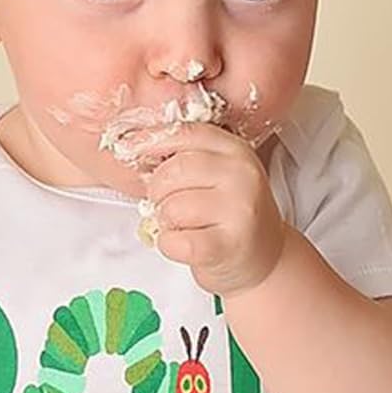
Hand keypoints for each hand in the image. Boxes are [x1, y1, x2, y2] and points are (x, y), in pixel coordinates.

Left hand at [131, 120, 287, 297]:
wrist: (264, 259)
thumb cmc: (231, 216)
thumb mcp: (218, 174)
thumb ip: (186, 156)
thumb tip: (133, 145)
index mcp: (236, 150)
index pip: (184, 133)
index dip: (150, 140)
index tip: (127, 148)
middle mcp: (242, 176)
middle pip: (173, 171)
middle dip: (157, 190)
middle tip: (166, 203)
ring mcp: (239, 211)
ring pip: (172, 207)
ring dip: (165, 220)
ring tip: (183, 225)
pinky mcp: (228, 246)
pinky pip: (175, 241)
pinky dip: (169, 245)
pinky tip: (186, 243)